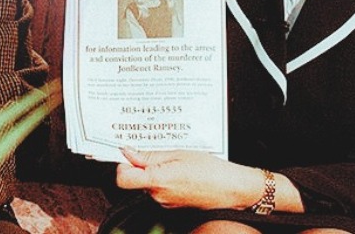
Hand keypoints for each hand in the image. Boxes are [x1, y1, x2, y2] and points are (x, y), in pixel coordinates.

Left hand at [115, 147, 262, 209]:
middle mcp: (157, 196)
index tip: (128, 151)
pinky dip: (163, 177)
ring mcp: (164, 202)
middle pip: (134, 178)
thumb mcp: (178, 153)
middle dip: (140, 163)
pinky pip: (158, 188)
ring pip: (147, 182)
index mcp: (157, 181)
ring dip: (153, 170)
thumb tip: (127, 152)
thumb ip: (149, 155)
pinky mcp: (171, 204)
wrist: (232, 189)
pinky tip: (179, 169)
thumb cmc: (210, 170)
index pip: (122, 178)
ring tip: (173, 159)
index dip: (122, 163)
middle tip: (156, 150)